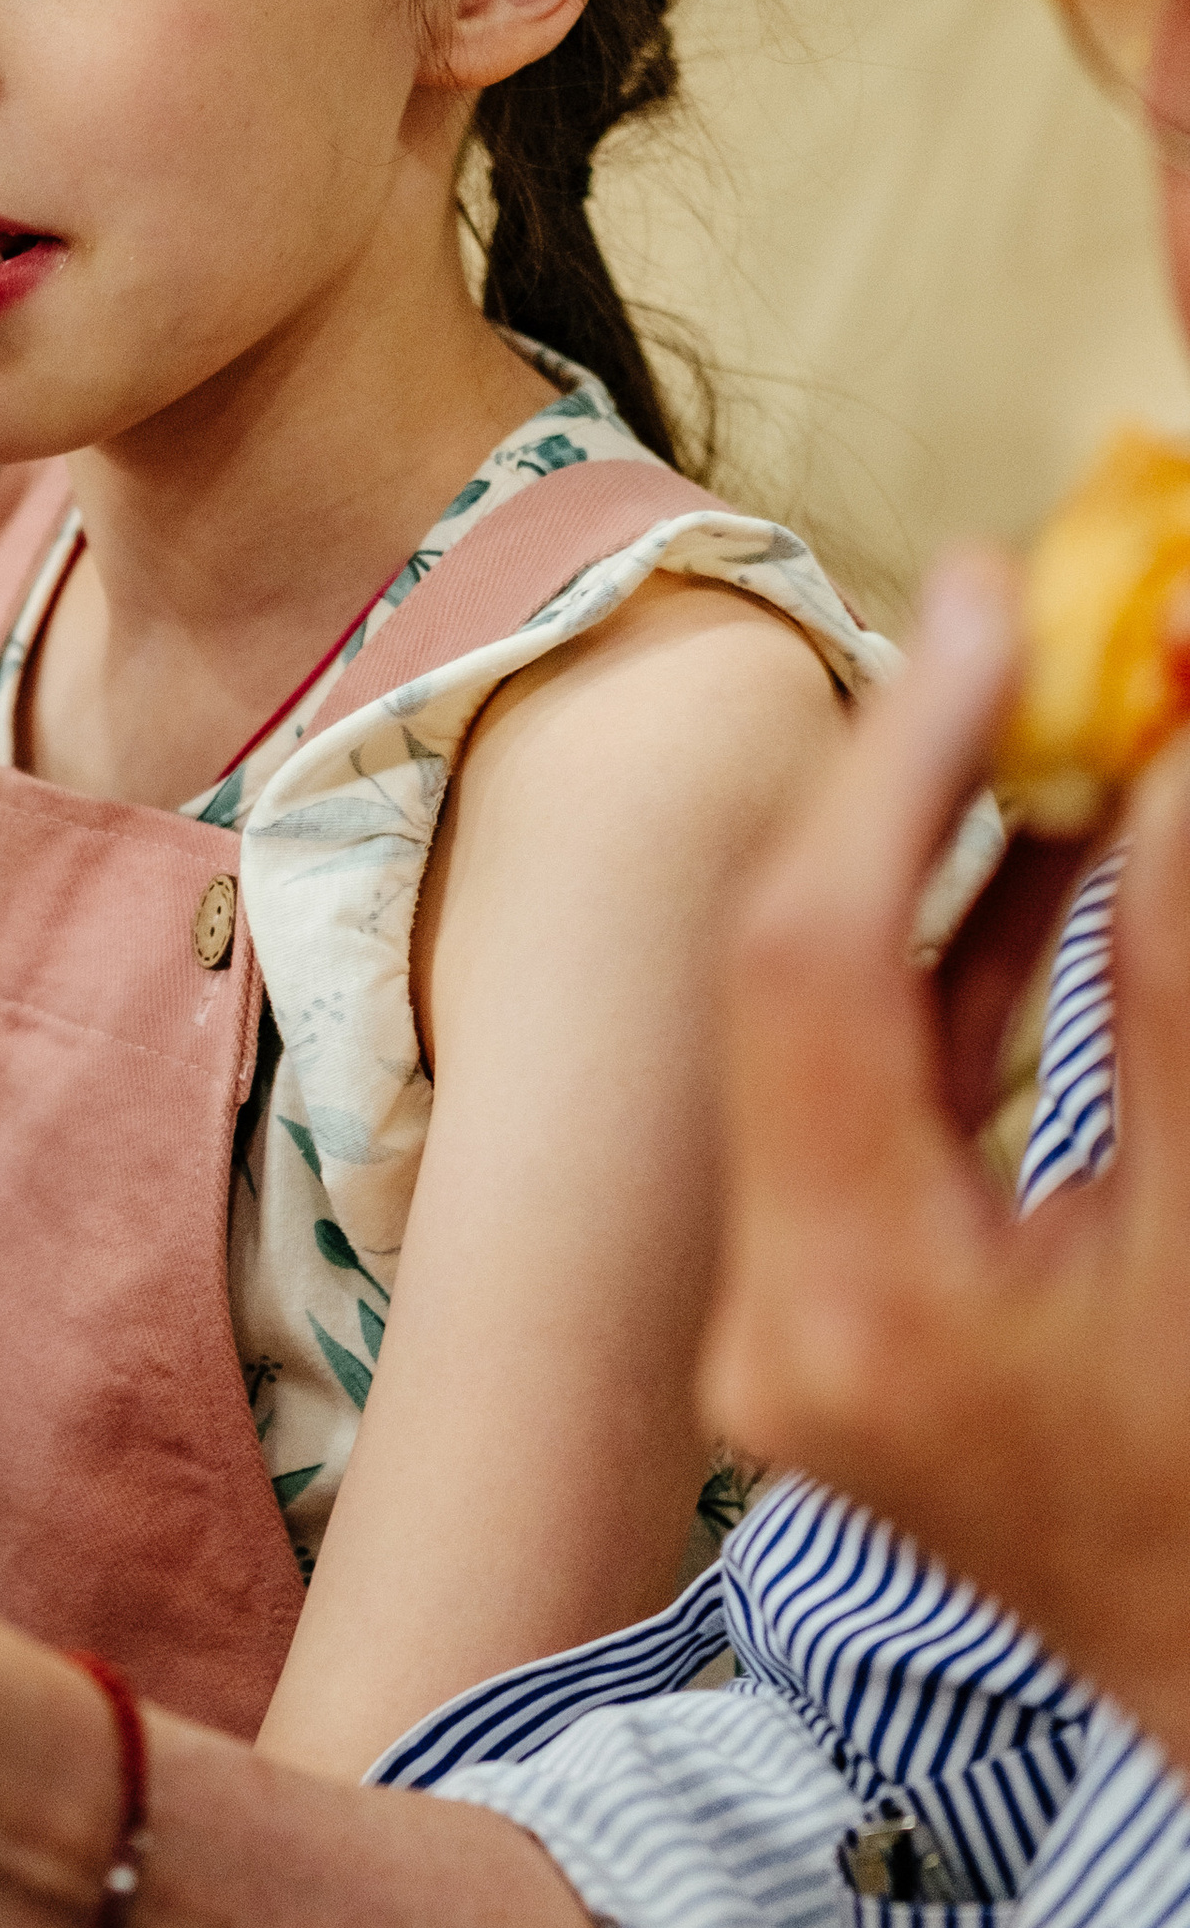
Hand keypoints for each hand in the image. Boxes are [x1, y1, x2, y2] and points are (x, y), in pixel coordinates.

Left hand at [703, 551, 1189, 1757]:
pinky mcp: (835, 1313)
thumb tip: (1164, 770)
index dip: (905, 755)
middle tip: (1018, 616)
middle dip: (913, 781)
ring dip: (943, 861)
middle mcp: (777, 1318)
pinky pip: (876, 1092)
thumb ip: (1173, 989)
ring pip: (832, 1019)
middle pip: (795, 973)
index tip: (993, 603)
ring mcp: (790, 1323)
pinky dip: (960, 965)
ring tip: (1050, 702)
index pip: (812, 960)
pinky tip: (1047, 846)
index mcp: (851, 1312)